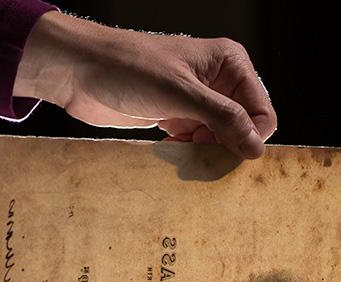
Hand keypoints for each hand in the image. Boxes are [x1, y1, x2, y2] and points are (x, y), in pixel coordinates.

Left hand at [15, 11, 276, 158]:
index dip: (250, 137)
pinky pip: (197, 145)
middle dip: (229, 147)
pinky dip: (190, 155)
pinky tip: (173, 152)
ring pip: (221, 139)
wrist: (79, 73)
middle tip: (203, 158)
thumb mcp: (181, 94)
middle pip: (244, 127)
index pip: (262, 111)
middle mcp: (218, 82)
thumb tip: (257, 148)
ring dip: (208, 155)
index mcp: (229, 64)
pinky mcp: (177, 119)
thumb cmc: (128, 69)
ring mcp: (197, 102)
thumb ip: (223, 118)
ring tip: (186, 156)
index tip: (225, 152)